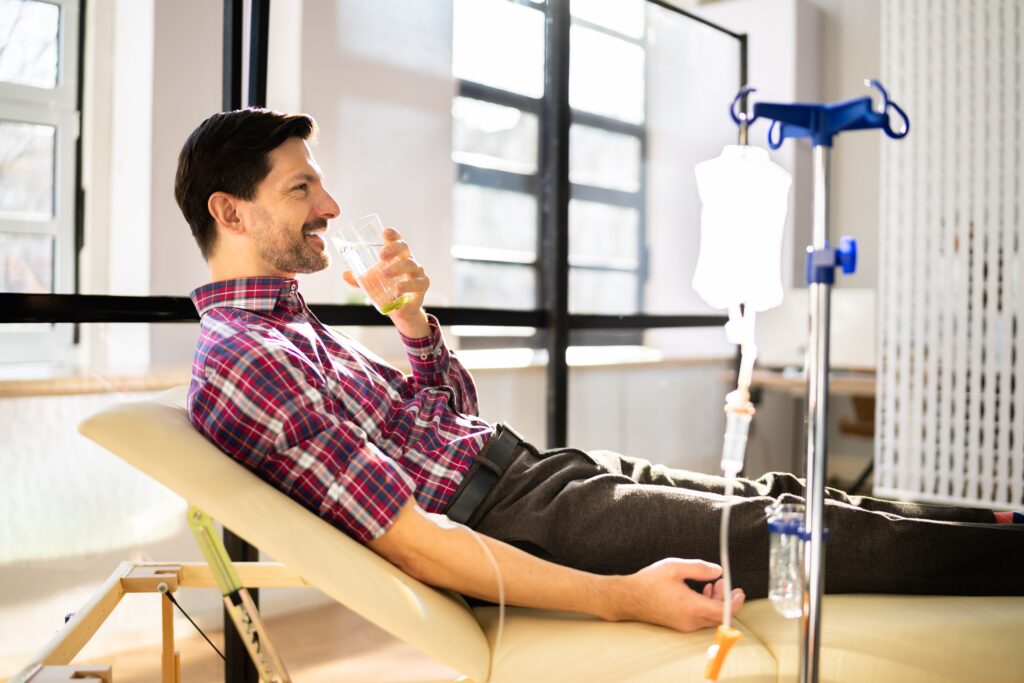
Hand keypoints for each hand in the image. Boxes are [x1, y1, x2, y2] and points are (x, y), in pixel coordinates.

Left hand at [342, 226, 430, 337]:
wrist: (402, 309)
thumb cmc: (387, 289)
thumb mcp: (372, 283)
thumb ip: (359, 279)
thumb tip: (344, 274)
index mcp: (396, 256)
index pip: (396, 240)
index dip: (392, 235)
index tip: (385, 233)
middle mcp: (408, 260)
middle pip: (404, 248)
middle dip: (393, 249)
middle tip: (381, 256)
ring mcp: (417, 272)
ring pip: (411, 265)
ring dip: (397, 268)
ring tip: (385, 274)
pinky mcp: (422, 285)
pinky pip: (417, 283)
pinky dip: (407, 286)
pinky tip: (398, 290)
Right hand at [606, 559, 744, 632]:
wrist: (628, 598)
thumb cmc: (649, 581)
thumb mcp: (675, 567)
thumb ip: (699, 568)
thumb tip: (718, 571)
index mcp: (692, 607)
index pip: (724, 612)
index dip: (735, 602)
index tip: (739, 591)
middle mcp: (690, 621)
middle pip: (719, 616)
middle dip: (726, 599)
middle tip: (725, 583)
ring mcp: (685, 625)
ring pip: (710, 617)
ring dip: (715, 602)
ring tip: (713, 584)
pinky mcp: (679, 625)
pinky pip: (700, 618)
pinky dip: (705, 606)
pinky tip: (701, 592)